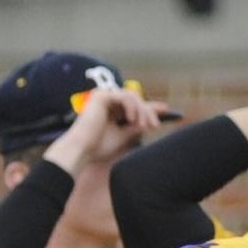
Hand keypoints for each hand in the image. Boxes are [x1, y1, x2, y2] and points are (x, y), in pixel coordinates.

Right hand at [53, 86, 169, 168]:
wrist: (81, 150)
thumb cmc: (98, 147)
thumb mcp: (123, 136)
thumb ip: (135, 127)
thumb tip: (151, 122)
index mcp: (111, 110)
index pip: (134, 105)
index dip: (150, 107)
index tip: (165, 110)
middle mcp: (107, 101)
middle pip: (136, 99)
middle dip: (148, 111)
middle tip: (155, 125)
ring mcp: (104, 96)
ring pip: (132, 96)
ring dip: (142, 111)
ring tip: (144, 125)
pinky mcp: (101, 96)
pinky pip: (124, 96)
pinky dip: (131, 107)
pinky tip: (132, 119)